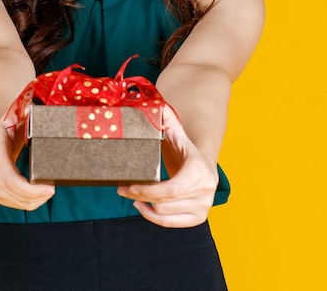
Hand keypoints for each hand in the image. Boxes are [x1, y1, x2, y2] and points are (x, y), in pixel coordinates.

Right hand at [0, 118, 54, 210]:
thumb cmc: (4, 128)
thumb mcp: (13, 117)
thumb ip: (24, 112)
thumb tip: (33, 108)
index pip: (11, 180)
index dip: (31, 189)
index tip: (50, 189)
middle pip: (14, 194)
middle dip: (36, 196)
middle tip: (53, 189)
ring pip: (14, 202)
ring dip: (33, 201)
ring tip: (48, 192)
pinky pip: (11, 204)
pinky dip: (26, 203)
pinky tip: (37, 196)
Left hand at [117, 104, 218, 226]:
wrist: (201, 163)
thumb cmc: (183, 148)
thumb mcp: (176, 132)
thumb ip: (166, 118)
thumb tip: (155, 105)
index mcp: (199, 169)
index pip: (171, 189)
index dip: (147, 191)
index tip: (127, 186)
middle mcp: (206, 190)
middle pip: (165, 203)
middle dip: (140, 196)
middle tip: (122, 189)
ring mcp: (204, 206)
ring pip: (166, 215)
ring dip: (145, 208)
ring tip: (131, 196)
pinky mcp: (199, 217)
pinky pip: (172, 224)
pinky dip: (154, 218)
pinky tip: (142, 207)